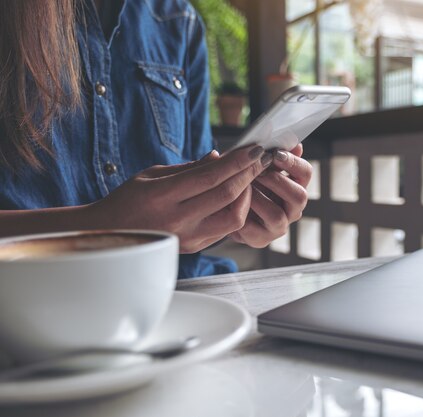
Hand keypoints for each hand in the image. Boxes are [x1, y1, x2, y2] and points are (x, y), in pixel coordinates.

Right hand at [88, 146, 272, 252]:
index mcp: (162, 196)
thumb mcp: (152, 174)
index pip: (210, 176)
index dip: (237, 161)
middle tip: (261, 159)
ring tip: (249, 178)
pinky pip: (225, 229)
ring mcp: (188, 237)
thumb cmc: (128, 200)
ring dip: (247, 196)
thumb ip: (189, 168)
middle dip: (249, 174)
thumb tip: (220, 157)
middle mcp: (177, 219)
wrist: (109, 235)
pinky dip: (236, 209)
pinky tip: (238, 195)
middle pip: (227, 196)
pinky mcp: (195, 248)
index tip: (254, 149)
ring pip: (233, 218)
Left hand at [230, 144, 311, 247]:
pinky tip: (231, 204)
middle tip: (257, 172)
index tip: (275, 153)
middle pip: (299, 196)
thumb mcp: (255, 165)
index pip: (306, 172)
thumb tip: (295, 144)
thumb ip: (273, 155)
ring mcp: (279, 226)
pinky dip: (241, 214)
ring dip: (258, 199)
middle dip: (277, 182)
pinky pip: (254, 229)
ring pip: (277, 215)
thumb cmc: (244, 182)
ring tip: (242, 189)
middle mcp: (292, 208)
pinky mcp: (261, 239)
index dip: (293, 162)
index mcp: (295, 186)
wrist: (222, 208)